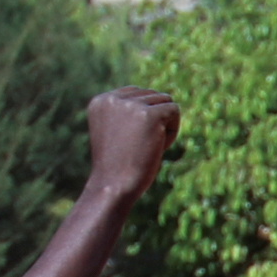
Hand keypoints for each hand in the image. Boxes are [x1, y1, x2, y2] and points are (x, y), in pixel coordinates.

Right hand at [79, 86, 175, 205]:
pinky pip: (174, 110)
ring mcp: (130, 105)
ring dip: (166, 125)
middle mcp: (112, 98)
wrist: (114, 184)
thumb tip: (158, 98)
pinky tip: (158, 146)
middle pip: (154, 95)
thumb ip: (129, 112)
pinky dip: (173, 131)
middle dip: (157, 119)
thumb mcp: (118, 131)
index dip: (145, 115)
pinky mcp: (148, 114)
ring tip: (148, 145)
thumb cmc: (119, 164)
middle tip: (142, 144)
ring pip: (166, 102)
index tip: (134, 137)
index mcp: (101, 101)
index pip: (136, 92)